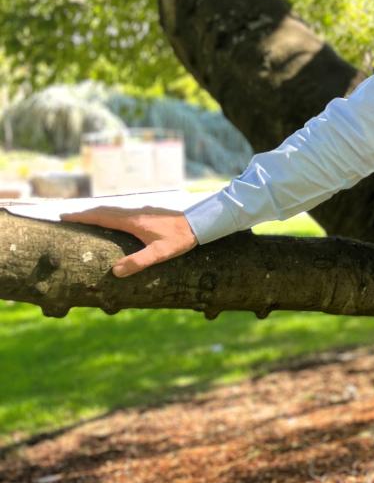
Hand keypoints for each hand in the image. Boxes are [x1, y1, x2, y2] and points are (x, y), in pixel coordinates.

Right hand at [61, 207, 197, 277]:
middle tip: (68, 218)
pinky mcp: (148, 214)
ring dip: (98, 213)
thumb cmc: (180, 239)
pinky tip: (114, 222)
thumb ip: (138, 262)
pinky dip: (110, 215)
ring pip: (114, 211)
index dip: (82, 218)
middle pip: (104, 212)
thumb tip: (115, 272)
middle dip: (85, 214)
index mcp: (132, 221)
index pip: (101, 217)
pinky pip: (122, 213)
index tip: (64, 217)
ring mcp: (141, 212)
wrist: (200, 224)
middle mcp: (134, 214)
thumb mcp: (159, 253)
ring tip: (86, 219)